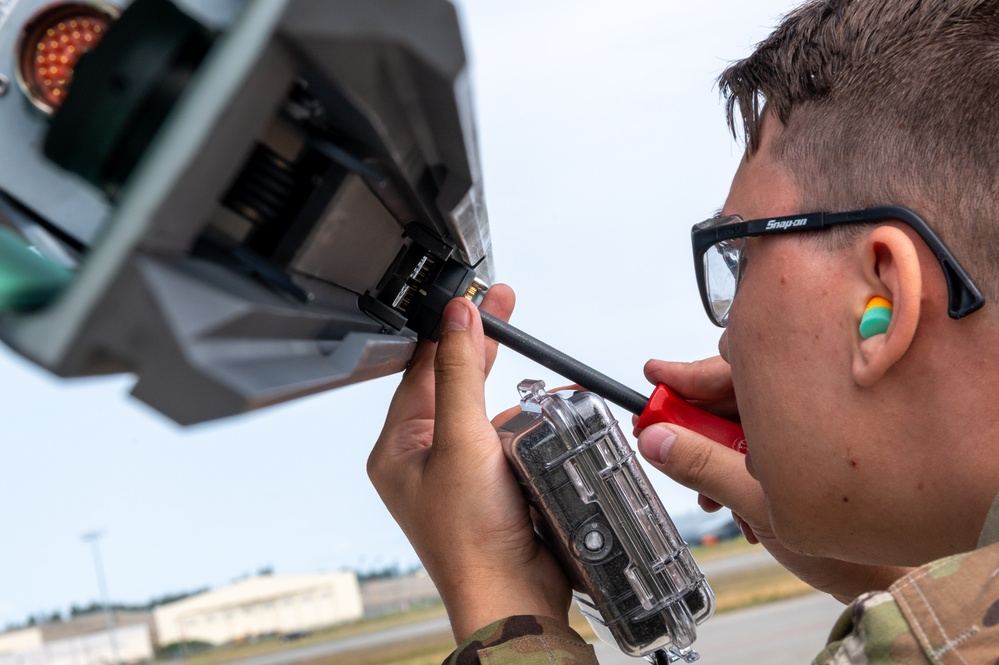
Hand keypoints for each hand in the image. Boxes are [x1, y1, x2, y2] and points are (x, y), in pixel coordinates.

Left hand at [367, 285, 571, 642]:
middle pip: (450, 385)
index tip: (476, 298)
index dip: (449, 330)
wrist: (512, 597)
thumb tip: (457, 318)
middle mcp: (422, 459)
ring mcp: (457, 474)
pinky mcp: (489, 486)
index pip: (420, 370)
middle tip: (503, 307)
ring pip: (483, 413)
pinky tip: (544, 413)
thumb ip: (460, 374)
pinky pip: (505, 440)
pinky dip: (525, 425)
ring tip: (531, 371)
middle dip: (479, 349)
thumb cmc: (471, 537)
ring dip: (508, 393)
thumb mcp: (462, 441)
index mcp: (397, 448)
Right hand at [636, 357, 909, 602]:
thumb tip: (656, 438)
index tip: (656, 377)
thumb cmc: (847, 536)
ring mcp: (811, 430)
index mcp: (801, 400)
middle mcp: (808, 406)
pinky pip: (765, 445)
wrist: (884, 576)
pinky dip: (742, 468)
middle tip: (661, 439)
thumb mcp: (756, 499)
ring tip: (710, 494)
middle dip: (698, 422)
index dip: (688, 373)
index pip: (736, 365)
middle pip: (737, 393)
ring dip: (719, 452)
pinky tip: (737, 503)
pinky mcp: (811, 453)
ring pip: (748, 422)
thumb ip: (702, 464)